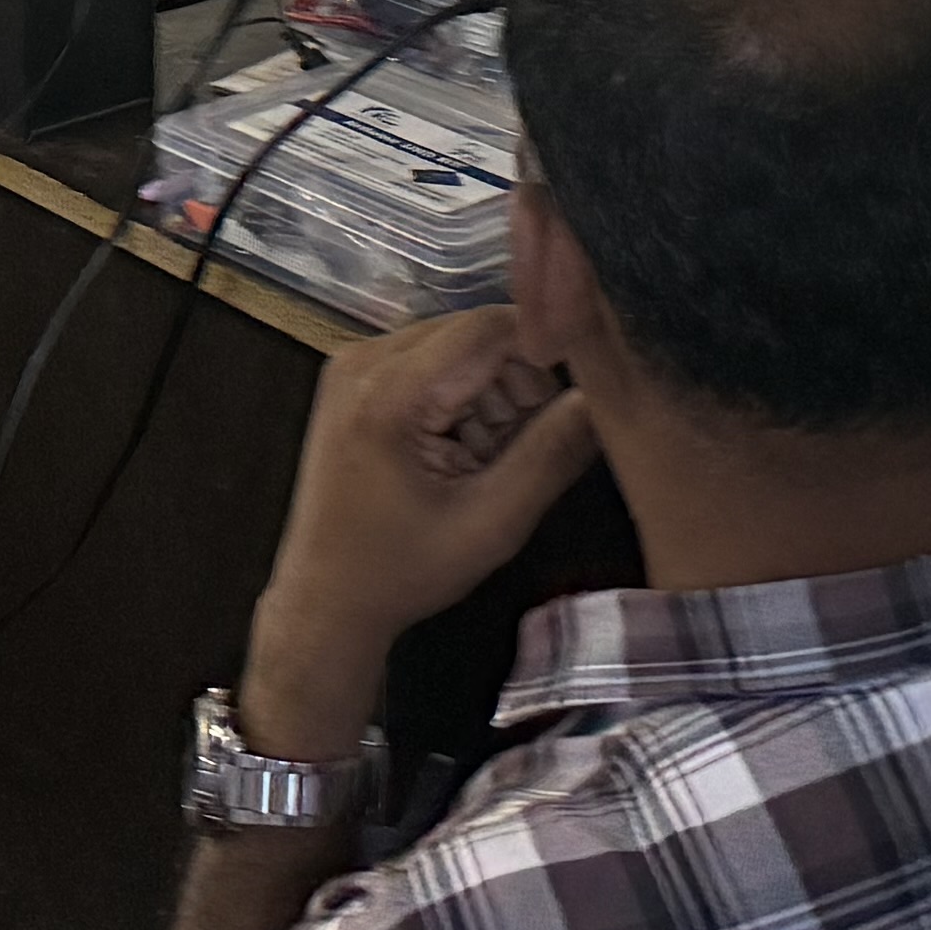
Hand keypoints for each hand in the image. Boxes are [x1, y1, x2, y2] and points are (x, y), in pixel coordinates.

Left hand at [241, 304, 595, 748]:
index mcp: (390, 392)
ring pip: (454, 347)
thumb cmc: (404, 571)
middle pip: (472, 334)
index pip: (488, 327)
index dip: (544, 348)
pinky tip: (460, 451)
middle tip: (522, 446)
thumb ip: (551, 453)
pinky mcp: (353, 380)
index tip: (576, 392)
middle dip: (515, 380)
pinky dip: (458, 397)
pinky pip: (428, 362)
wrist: (326, 602)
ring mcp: (352, 365)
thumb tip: (604, 396)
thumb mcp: (493, 523)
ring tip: (488, 458)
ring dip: (489, 391)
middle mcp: (363, 359)